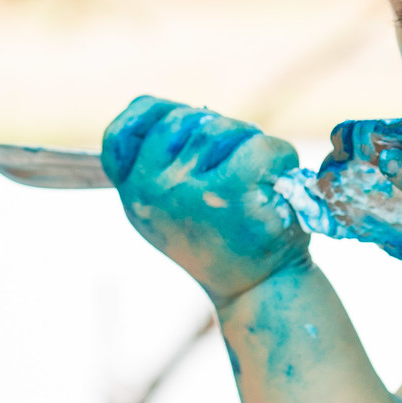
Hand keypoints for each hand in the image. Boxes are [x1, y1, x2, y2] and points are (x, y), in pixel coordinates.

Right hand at [101, 96, 309, 307]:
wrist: (256, 289)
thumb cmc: (220, 239)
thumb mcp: (168, 209)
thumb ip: (157, 165)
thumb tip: (174, 114)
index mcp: (133, 194)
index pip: (122, 132)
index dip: (155, 115)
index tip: (184, 125)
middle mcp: (151, 192)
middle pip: (181, 119)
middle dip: (214, 130)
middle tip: (233, 164)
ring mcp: (188, 191)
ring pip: (223, 128)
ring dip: (248, 143)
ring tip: (255, 181)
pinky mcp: (231, 192)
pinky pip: (260, 145)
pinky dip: (279, 155)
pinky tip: (278, 181)